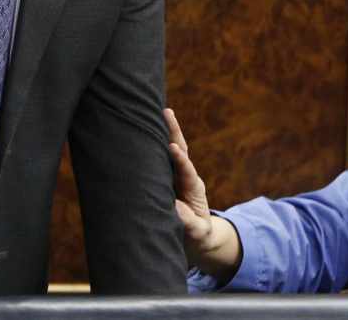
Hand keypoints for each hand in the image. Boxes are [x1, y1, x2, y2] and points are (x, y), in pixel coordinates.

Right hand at [165, 107, 241, 280]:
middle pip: (181, 150)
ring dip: (167, 130)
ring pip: (172, 149)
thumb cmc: (198, 235)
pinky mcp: (169, 177)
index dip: (180, 159)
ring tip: (161, 110)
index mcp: (194, 189)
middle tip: (167, 111)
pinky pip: (162, 157)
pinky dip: (157, 142)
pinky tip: (147, 127)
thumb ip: (189, 222)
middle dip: (174, 131)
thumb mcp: (197, 233)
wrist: (200, 236)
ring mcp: (178, 175)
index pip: (187, 171)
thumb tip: (175, 208)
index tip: (173, 147)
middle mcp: (187, 177)